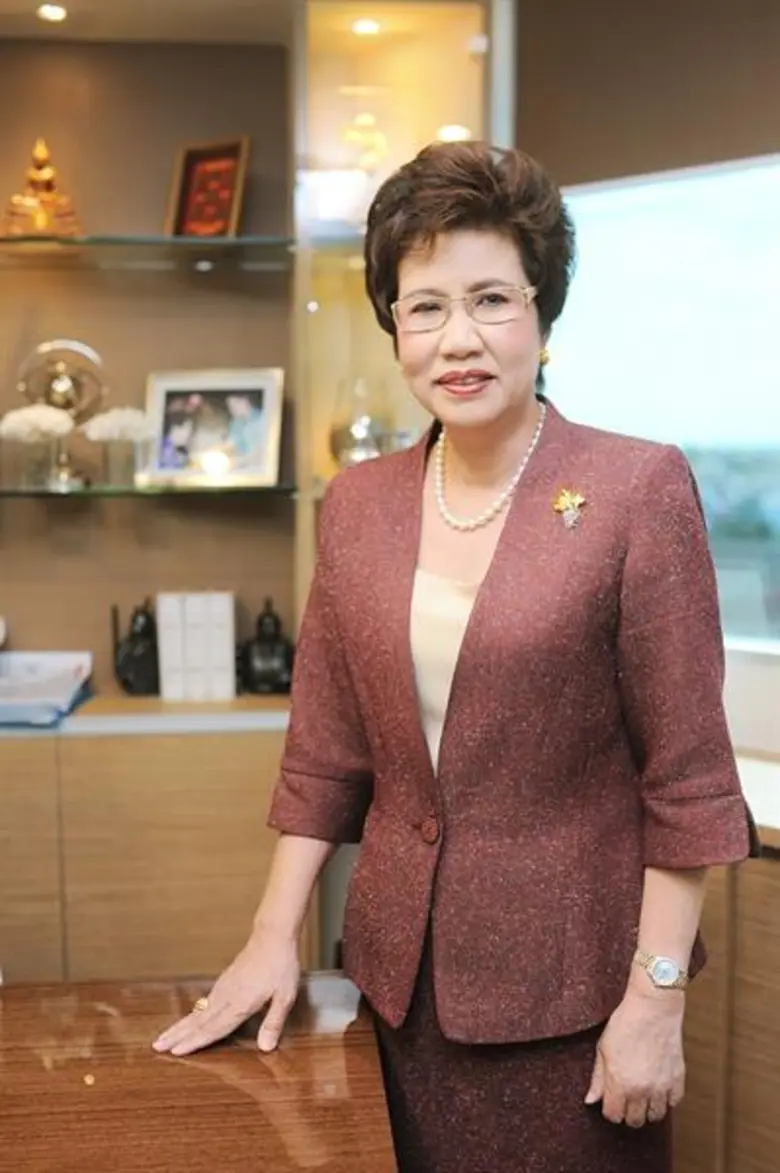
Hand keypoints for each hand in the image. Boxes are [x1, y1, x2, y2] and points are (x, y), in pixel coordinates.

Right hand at [152, 923, 299, 1056]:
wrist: (272, 935)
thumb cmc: (281, 965)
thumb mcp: (285, 996)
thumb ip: (273, 1022)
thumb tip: (266, 1048)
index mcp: (240, 1003)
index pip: (214, 1028)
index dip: (196, 1042)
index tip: (176, 1052)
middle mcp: (227, 997)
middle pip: (199, 1021)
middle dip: (177, 1036)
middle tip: (156, 1047)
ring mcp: (224, 987)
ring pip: (198, 1011)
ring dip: (180, 1025)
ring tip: (164, 1036)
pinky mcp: (224, 981)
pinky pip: (204, 1001)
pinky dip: (192, 1013)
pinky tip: (189, 1018)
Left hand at [584, 986, 685, 1127]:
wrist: (652, 1007)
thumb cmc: (625, 1023)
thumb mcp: (603, 1049)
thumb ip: (597, 1078)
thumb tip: (591, 1099)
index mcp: (619, 1083)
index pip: (613, 1115)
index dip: (610, 1109)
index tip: (610, 1101)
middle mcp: (641, 1090)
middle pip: (635, 1121)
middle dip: (628, 1113)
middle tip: (626, 1099)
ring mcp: (662, 1086)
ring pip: (656, 1116)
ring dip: (648, 1109)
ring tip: (643, 1094)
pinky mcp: (678, 1079)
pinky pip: (673, 1103)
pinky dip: (666, 1099)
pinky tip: (658, 1087)